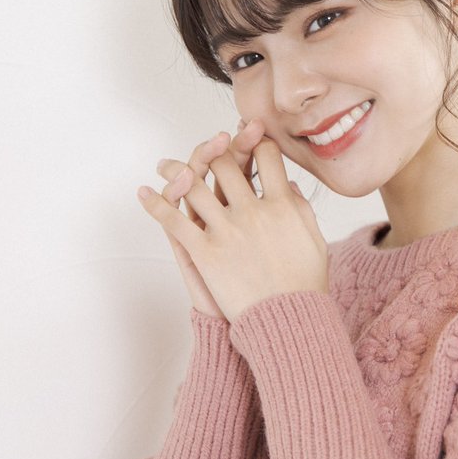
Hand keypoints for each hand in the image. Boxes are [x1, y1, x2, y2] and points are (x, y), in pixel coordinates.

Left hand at [138, 122, 327, 323]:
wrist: (287, 320)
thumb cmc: (305, 283)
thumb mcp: (314, 241)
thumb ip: (301, 210)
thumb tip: (288, 186)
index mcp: (283, 205)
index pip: (267, 158)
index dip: (257, 143)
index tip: (249, 138)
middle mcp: (253, 211)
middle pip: (226, 164)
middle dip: (215, 148)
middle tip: (206, 146)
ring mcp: (227, 230)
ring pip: (194, 185)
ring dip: (175, 169)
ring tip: (164, 163)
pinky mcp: (205, 251)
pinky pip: (174, 220)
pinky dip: (156, 203)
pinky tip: (143, 192)